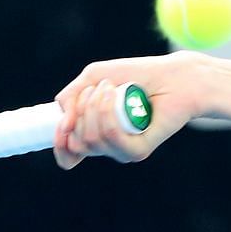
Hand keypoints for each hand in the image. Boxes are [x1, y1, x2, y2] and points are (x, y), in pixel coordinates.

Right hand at [53, 52, 204, 169]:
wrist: (171, 76)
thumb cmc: (135, 75)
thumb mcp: (93, 78)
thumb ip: (69, 97)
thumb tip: (63, 124)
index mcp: (94, 133)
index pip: (68, 156)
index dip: (59, 143)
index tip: (62, 124)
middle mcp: (107, 146)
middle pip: (76, 143)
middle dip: (79, 110)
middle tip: (98, 89)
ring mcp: (123, 150)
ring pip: (91, 139)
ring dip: (94, 107)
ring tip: (110, 88)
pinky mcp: (139, 150)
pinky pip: (112, 137)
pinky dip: (108, 113)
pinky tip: (116, 95)